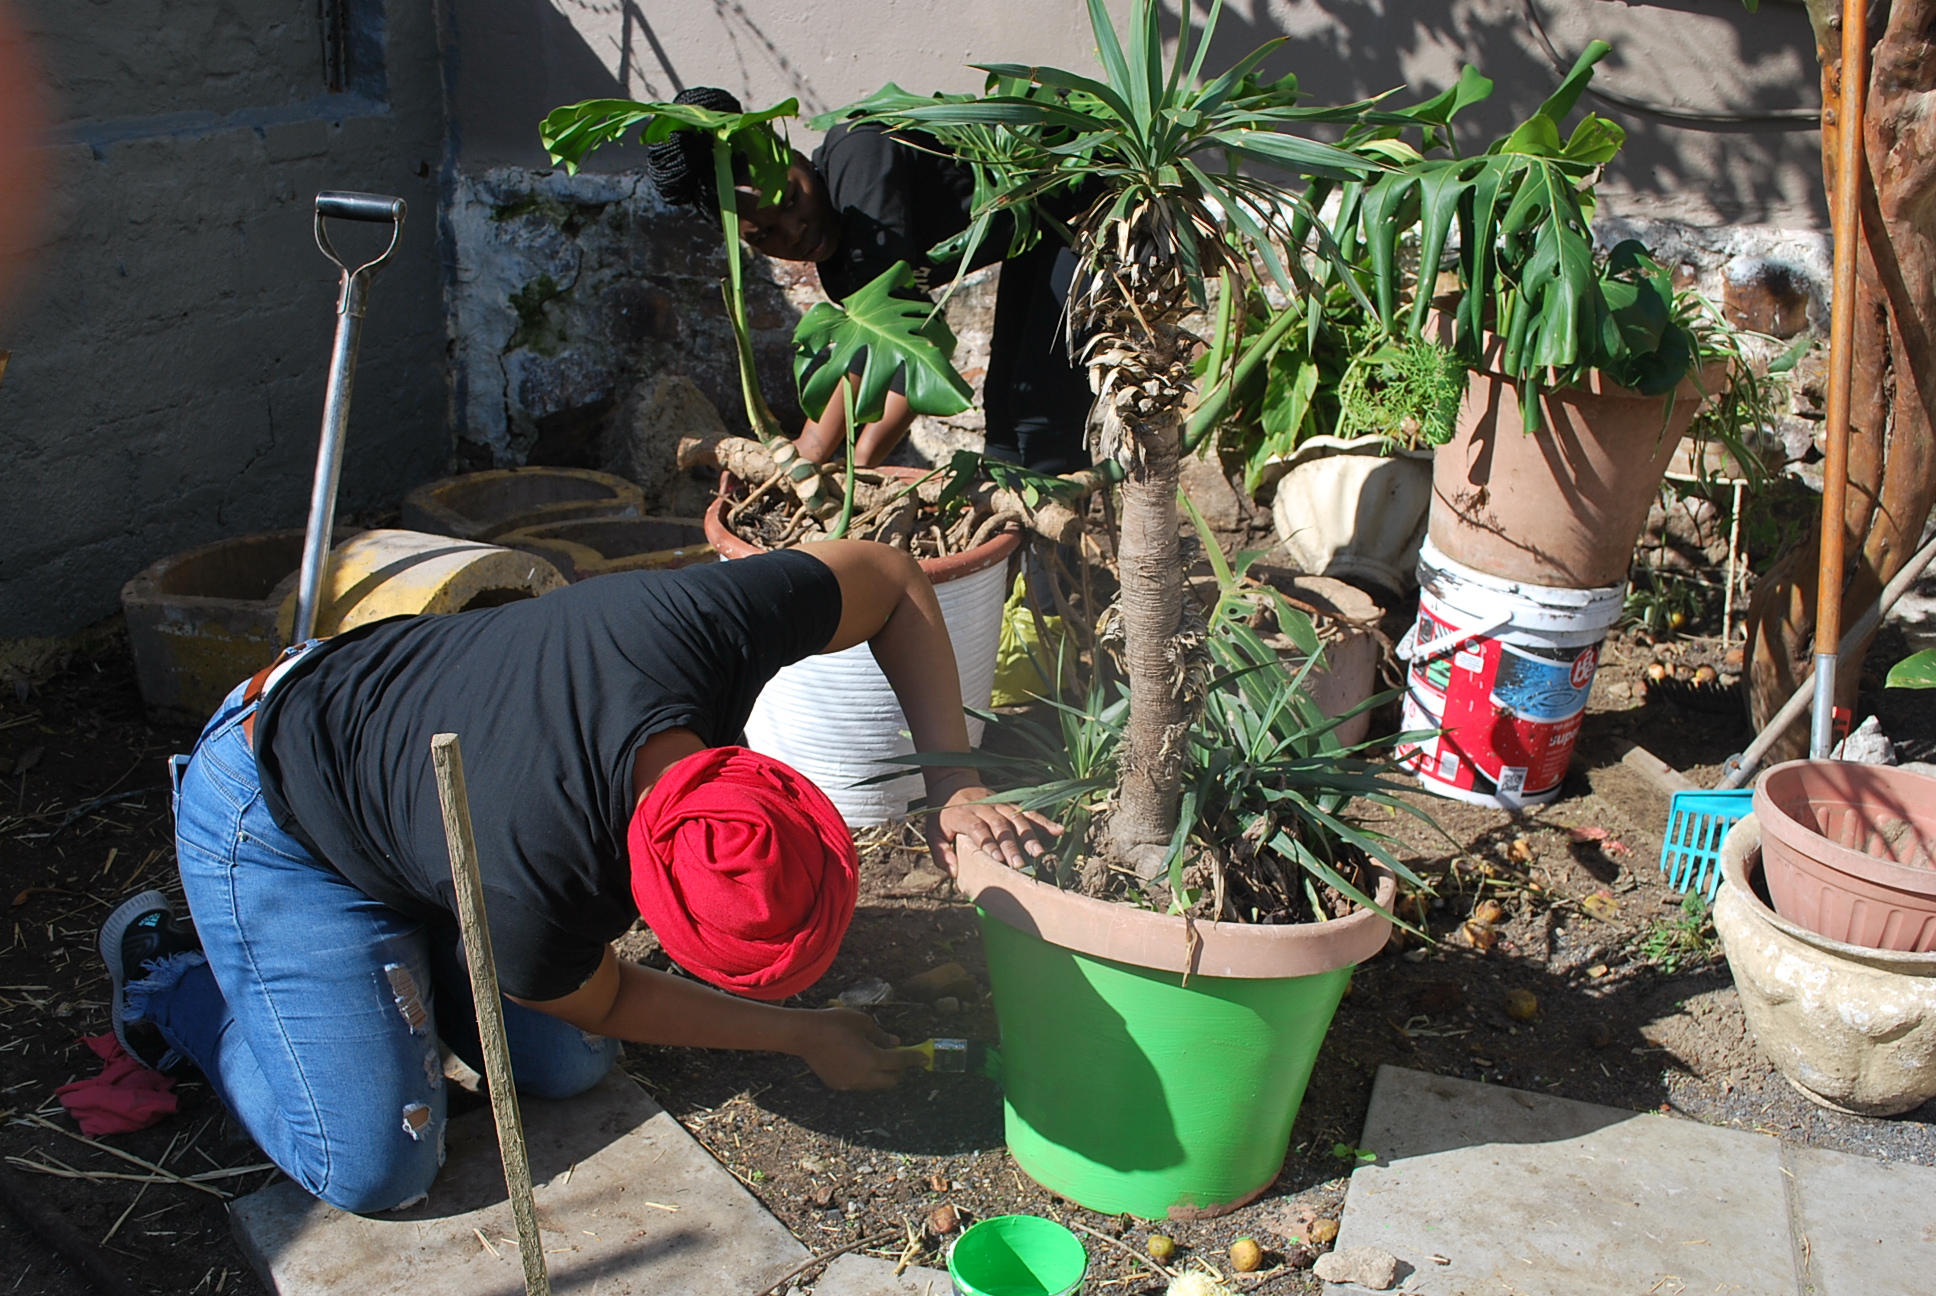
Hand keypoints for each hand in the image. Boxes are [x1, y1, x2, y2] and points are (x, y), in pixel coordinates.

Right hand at [795, 1008, 927, 1090]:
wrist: (804, 1034)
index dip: (914, 1059)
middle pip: (890, 1081)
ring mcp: (850, 1083)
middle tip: (898, 1057)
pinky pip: (860, 1084)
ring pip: (875, 1084)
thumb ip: (881, 1035)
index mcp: (872, 1059)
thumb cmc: (834, 1023)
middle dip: (899, 1071)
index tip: (924, 1059)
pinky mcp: (838, 1085)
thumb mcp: (862, 1022)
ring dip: (882, 1074)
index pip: (900, 1062)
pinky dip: (866, 1075)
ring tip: (876, 1056)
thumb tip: (895, 1043)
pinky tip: (859, 1061)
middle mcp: (863, 1076)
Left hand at [925, 784, 1062, 875]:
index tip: (997, 859)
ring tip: (1039, 853)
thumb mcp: (933, 832)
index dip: (988, 842)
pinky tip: (1058, 830)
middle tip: (1019, 865)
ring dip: (1029, 835)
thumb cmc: (943, 814)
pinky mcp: (1010, 802)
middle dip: (1011, 845)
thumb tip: (955, 872)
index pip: (978, 828)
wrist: (952, 781)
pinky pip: (1028, 811)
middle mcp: (983, 808)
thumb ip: (942, 853)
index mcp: (963, 815)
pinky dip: (1043, 820)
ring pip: (1016, 817)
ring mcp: (999, 803)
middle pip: (1000, 825)